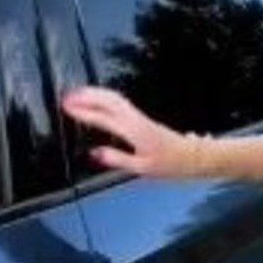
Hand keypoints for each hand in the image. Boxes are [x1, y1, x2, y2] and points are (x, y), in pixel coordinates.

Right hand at [61, 86, 184, 175]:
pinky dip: (105, 98)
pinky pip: (120, 101)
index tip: (67, 107)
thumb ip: (117, 159)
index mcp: (135, 131)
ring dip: (95, 94)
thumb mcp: (142, 168)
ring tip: (77, 95)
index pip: (104, 118)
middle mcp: (136, 119)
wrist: (195, 156)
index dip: (84, 112)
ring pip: (115, 97)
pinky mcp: (142, 117)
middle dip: (87, 95)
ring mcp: (140, 116)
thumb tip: (95, 153)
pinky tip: (97, 102)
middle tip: (67, 96)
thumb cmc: (171, 164)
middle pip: (109, 99)